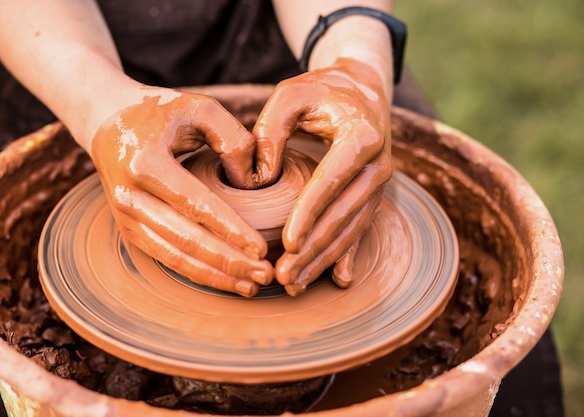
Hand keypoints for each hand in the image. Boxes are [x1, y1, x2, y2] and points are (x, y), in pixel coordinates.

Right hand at [91, 89, 273, 296]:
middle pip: (186, 240)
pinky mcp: (128, 230)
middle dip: (228, 262)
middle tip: (265, 275)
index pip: (196, 205)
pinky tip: (225, 280)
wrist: (107, 122)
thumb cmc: (160, 112)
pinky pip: (165, 257)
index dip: (230, 230)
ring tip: (251, 286)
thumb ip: (233, 138)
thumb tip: (250, 183)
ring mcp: (125, 217)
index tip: (262, 248)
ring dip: (215, 276)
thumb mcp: (199, 107)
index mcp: (145, 164)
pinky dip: (196, 272)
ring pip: (175, 257)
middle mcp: (129, 196)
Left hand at [253, 58, 392, 294]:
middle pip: (342, 215)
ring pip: (351, 229)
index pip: (332, 181)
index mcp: (361, 136)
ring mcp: (379, 184)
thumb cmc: (321, 90)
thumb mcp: (291, 94)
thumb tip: (260, 178)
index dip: (310, 213)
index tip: (287, 242)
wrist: (363, 91)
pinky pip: (359, 229)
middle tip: (283, 276)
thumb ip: (271, 129)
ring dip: (324, 259)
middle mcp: (378, 165)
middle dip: (313, 248)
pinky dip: (345, 255)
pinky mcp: (372, 196)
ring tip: (295, 284)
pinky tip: (337, 280)